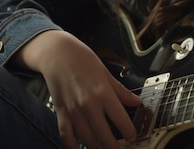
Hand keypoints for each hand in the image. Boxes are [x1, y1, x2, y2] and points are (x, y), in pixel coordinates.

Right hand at [15, 30, 141, 148]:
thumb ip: (121, 91)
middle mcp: (88, 104)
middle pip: (104, 135)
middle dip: (114, 146)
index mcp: (103, 92)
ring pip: (86, 139)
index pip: (121, 119)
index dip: (129, 132)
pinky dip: (73, 146)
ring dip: (97, 147)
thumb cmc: (82, 59)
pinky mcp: (61, 112)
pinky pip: (66, 135)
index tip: (133, 135)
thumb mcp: (106, 73)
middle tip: (119, 148)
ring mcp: (73, 110)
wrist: (57, 53)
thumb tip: (136, 101)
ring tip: (104, 147)